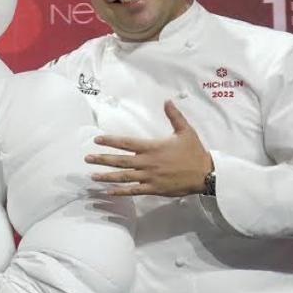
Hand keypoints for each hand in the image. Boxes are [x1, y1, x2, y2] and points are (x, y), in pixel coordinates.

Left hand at [85, 101, 212, 196]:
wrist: (205, 174)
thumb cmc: (194, 152)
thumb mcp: (186, 131)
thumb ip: (174, 116)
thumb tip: (167, 100)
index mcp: (152, 147)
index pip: (126, 143)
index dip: (110, 141)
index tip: (96, 140)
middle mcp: (148, 162)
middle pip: (120, 160)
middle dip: (102, 159)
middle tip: (87, 158)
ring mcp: (149, 177)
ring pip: (123, 177)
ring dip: (106, 176)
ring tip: (92, 175)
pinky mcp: (153, 189)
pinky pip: (133, 191)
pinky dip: (120, 191)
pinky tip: (108, 191)